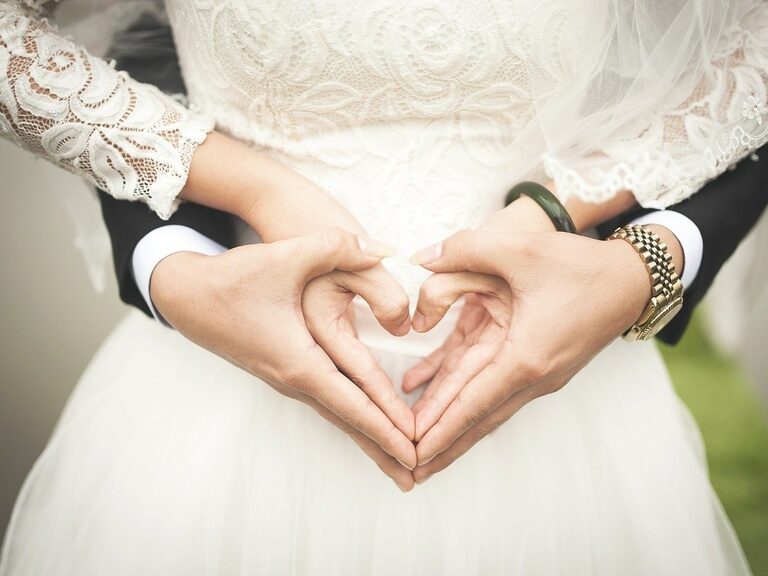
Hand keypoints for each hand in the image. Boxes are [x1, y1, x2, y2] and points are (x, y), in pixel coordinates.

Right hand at [151, 228, 416, 490]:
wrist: (186, 296)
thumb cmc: (232, 280)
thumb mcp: (285, 256)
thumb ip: (336, 247)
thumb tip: (384, 249)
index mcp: (299, 361)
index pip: (352, 403)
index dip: (386, 426)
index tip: (415, 451)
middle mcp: (294, 379)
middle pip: (348, 422)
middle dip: (383, 448)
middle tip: (417, 476)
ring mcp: (288, 379)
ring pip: (338, 414)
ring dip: (369, 437)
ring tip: (397, 461)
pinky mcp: (285, 370)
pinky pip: (328, 402)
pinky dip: (352, 418)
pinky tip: (365, 423)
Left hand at [405, 228, 654, 482]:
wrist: (632, 280)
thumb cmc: (580, 266)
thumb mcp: (520, 248)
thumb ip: (465, 249)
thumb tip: (420, 258)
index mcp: (525, 356)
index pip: (472, 403)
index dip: (439, 429)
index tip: (413, 455)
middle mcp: (532, 376)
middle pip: (477, 419)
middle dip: (442, 445)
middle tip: (408, 470)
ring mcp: (537, 375)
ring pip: (485, 408)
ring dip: (453, 428)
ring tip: (423, 450)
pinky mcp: (537, 365)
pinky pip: (493, 386)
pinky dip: (464, 395)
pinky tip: (433, 390)